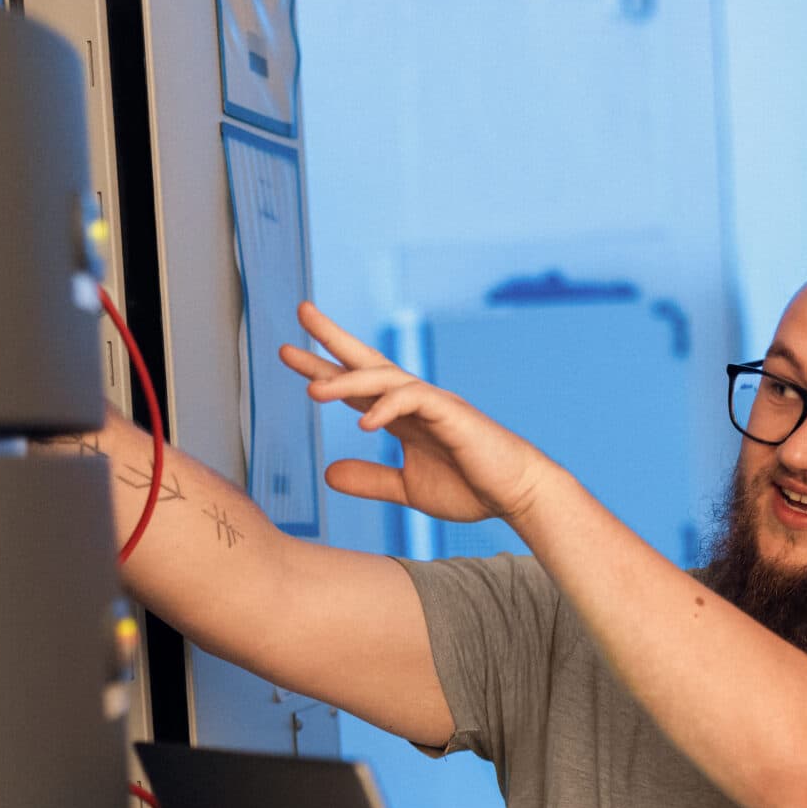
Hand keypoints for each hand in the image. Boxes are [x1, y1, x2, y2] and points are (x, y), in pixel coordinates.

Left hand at [282, 303, 563, 526]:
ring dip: (347, 381)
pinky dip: (387, 408)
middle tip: (301, 312)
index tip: (290, 352)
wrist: (516, 495)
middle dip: (333, 337)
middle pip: (368, 360)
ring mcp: (434, 402)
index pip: (357, 385)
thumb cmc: (471, 488)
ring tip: (312, 388)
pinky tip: (364, 422)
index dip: (324, 368)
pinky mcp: (452, 413)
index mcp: (403, 415)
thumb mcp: (407, 487)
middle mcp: (415, 400)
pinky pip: (414, 400)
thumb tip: (327, 473)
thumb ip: (369, 480)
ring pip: (384, 378)